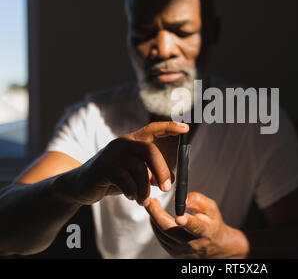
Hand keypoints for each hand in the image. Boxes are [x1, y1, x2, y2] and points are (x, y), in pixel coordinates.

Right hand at [55, 121, 188, 205]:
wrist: (82, 185)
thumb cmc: (115, 178)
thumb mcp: (135, 173)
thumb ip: (152, 173)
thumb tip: (171, 180)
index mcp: (133, 140)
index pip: (153, 129)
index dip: (170, 127)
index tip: (186, 128)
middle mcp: (123, 143)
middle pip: (150, 151)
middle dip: (162, 170)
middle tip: (168, 188)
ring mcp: (112, 154)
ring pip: (138, 169)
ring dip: (145, 188)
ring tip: (144, 199)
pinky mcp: (102, 168)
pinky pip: (124, 180)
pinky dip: (132, 191)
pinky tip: (132, 197)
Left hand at [146, 192, 249, 258]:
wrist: (215, 246)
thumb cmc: (212, 223)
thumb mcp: (211, 209)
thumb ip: (197, 200)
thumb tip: (181, 198)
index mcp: (205, 231)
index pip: (195, 227)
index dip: (187, 222)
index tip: (179, 217)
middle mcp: (192, 243)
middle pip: (169, 230)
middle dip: (156, 214)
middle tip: (150, 200)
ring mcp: (181, 250)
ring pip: (161, 233)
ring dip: (153, 217)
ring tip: (152, 203)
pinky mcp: (173, 253)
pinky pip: (160, 237)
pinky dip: (156, 224)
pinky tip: (156, 215)